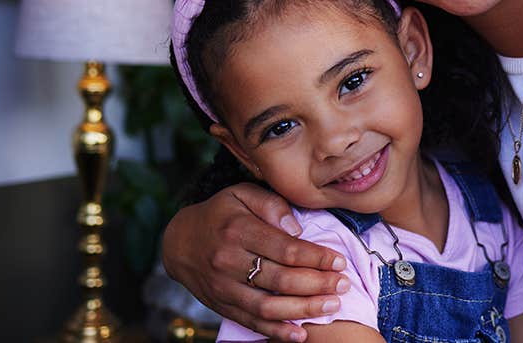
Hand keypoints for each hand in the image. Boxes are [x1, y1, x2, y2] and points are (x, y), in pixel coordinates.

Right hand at [162, 183, 349, 341]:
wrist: (178, 242)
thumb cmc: (220, 214)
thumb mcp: (241, 194)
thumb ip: (271, 204)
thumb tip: (297, 227)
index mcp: (238, 230)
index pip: (285, 249)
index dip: (316, 257)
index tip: (339, 261)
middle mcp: (229, 261)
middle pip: (280, 279)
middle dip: (317, 284)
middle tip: (344, 284)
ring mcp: (223, 287)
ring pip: (268, 305)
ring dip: (303, 309)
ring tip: (332, 306)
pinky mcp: (221, 305)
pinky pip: (250, 322)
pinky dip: (276, 331)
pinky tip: (300, 334)